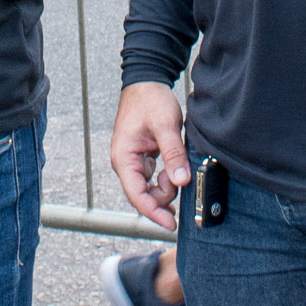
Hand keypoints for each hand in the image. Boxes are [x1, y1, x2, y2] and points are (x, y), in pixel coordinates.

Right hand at [111, 81, 189, 230]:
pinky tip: (175, 169)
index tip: (171, 224)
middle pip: (144, 195)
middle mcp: (125, 163)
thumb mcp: (166, 126)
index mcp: (124, 158)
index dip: (154, 213)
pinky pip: (153, 177)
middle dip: (164, 194)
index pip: (137, 195)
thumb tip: (181, 181)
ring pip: (150, 187)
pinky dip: (166, 177)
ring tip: (177, 165)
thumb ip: (173, 154)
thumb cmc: (151, 100)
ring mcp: (133, 161)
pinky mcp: (142, 158)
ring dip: (166, 184)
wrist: (147, 81)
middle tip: (181, 177)